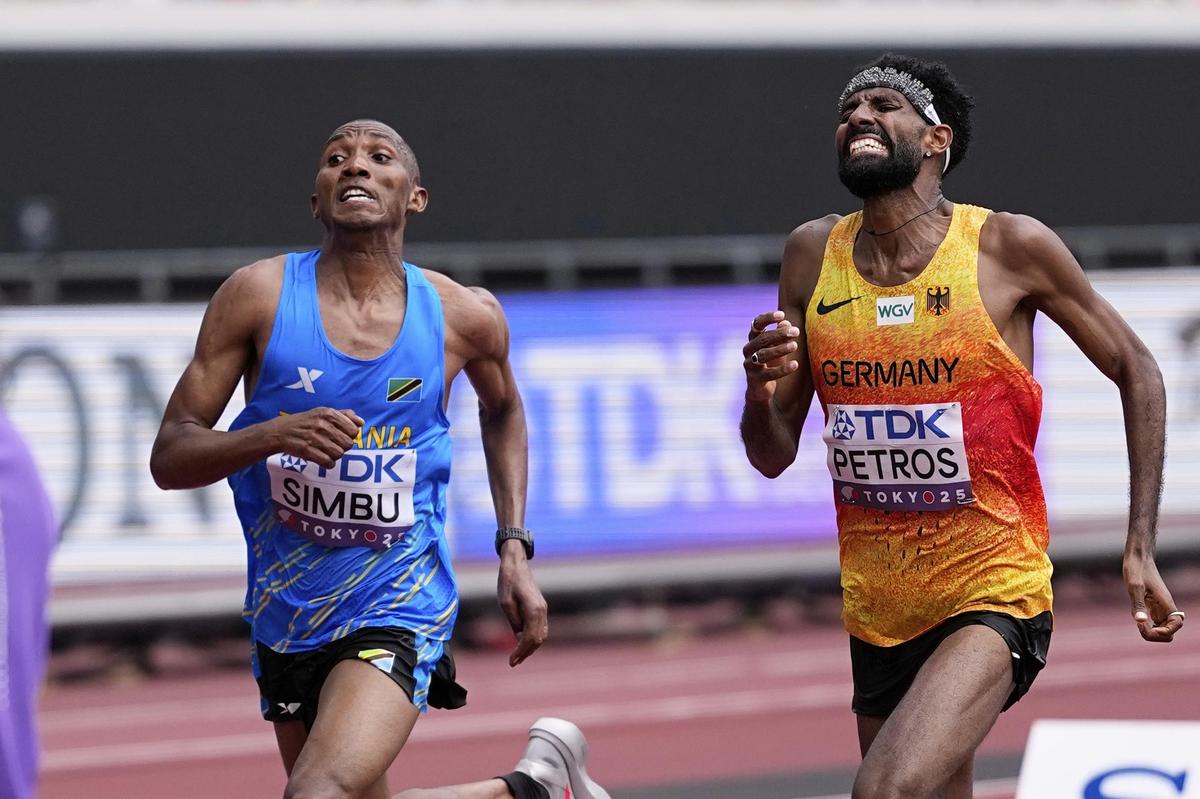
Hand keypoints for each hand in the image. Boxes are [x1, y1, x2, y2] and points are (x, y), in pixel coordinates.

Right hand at [270, 407, 362, 468]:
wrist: (280, 431)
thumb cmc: (306, 422)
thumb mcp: (323, 412)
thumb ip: (344, 415)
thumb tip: (361, 422)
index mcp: (328, 414)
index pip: (354, 430)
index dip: (350, 435)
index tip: (342, 436)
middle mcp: (322, 424)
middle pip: (348, 444)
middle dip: (343, 447)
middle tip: (333, 445)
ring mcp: (314, 438)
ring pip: (339, 454)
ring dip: (335, 456)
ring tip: (327, 452)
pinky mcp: (306, 450)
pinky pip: (328, 462)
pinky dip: (328, 463)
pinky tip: (323, 459)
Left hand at [497, 540, 548, 666]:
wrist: (516, 564)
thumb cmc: (508, 581)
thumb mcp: (505, 603)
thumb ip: (514, 621)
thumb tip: (519, 637)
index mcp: (534, 610)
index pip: (530, 638)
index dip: (521, 651)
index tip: (511, 661)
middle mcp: (542, 610)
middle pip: (538, 639)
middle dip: (526, 652)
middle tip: (513, 662)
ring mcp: (543, 608)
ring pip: (542, 634)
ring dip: (531, 646)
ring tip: (518, 656)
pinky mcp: (540, 606)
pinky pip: (540, 627)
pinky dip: (534, 637)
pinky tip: (523, 642)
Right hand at [744, 310, 800, 402]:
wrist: (760, 389)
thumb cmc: (771, 363)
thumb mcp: (777, 347)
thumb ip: (781, 334)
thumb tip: (786, 322)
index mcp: (753, 339)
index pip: (756, 324)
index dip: (767, 318)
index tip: (781, 314)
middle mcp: (748, 350)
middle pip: (762, 339)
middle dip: (779, 334)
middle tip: (796, 331)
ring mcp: (750, 365)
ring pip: (763, 355)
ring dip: (780, 349)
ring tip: (795, 346)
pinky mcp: (755, 380)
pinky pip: (769, 374)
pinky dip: (783, 369)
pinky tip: (795, 364)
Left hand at [1124, 553, 1184, 641]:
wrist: (1138, 557)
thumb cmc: (1136, 568)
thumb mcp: (1134, 586)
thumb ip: (1137, 604)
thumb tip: (1140, 622)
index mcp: (1165, 602)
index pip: (1176, 625)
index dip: (1164, 631)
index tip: (1146, 625)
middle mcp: (1165, 606)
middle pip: (1170, 631)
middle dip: (1156, 635)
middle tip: (1139, 625)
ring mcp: (1159, 606)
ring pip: (1163, 628)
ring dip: (1152, 631)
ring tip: (1138, 622)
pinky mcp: (1152, 604)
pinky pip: (1156, 622)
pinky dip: (1148, 625)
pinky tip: (1138, 619)